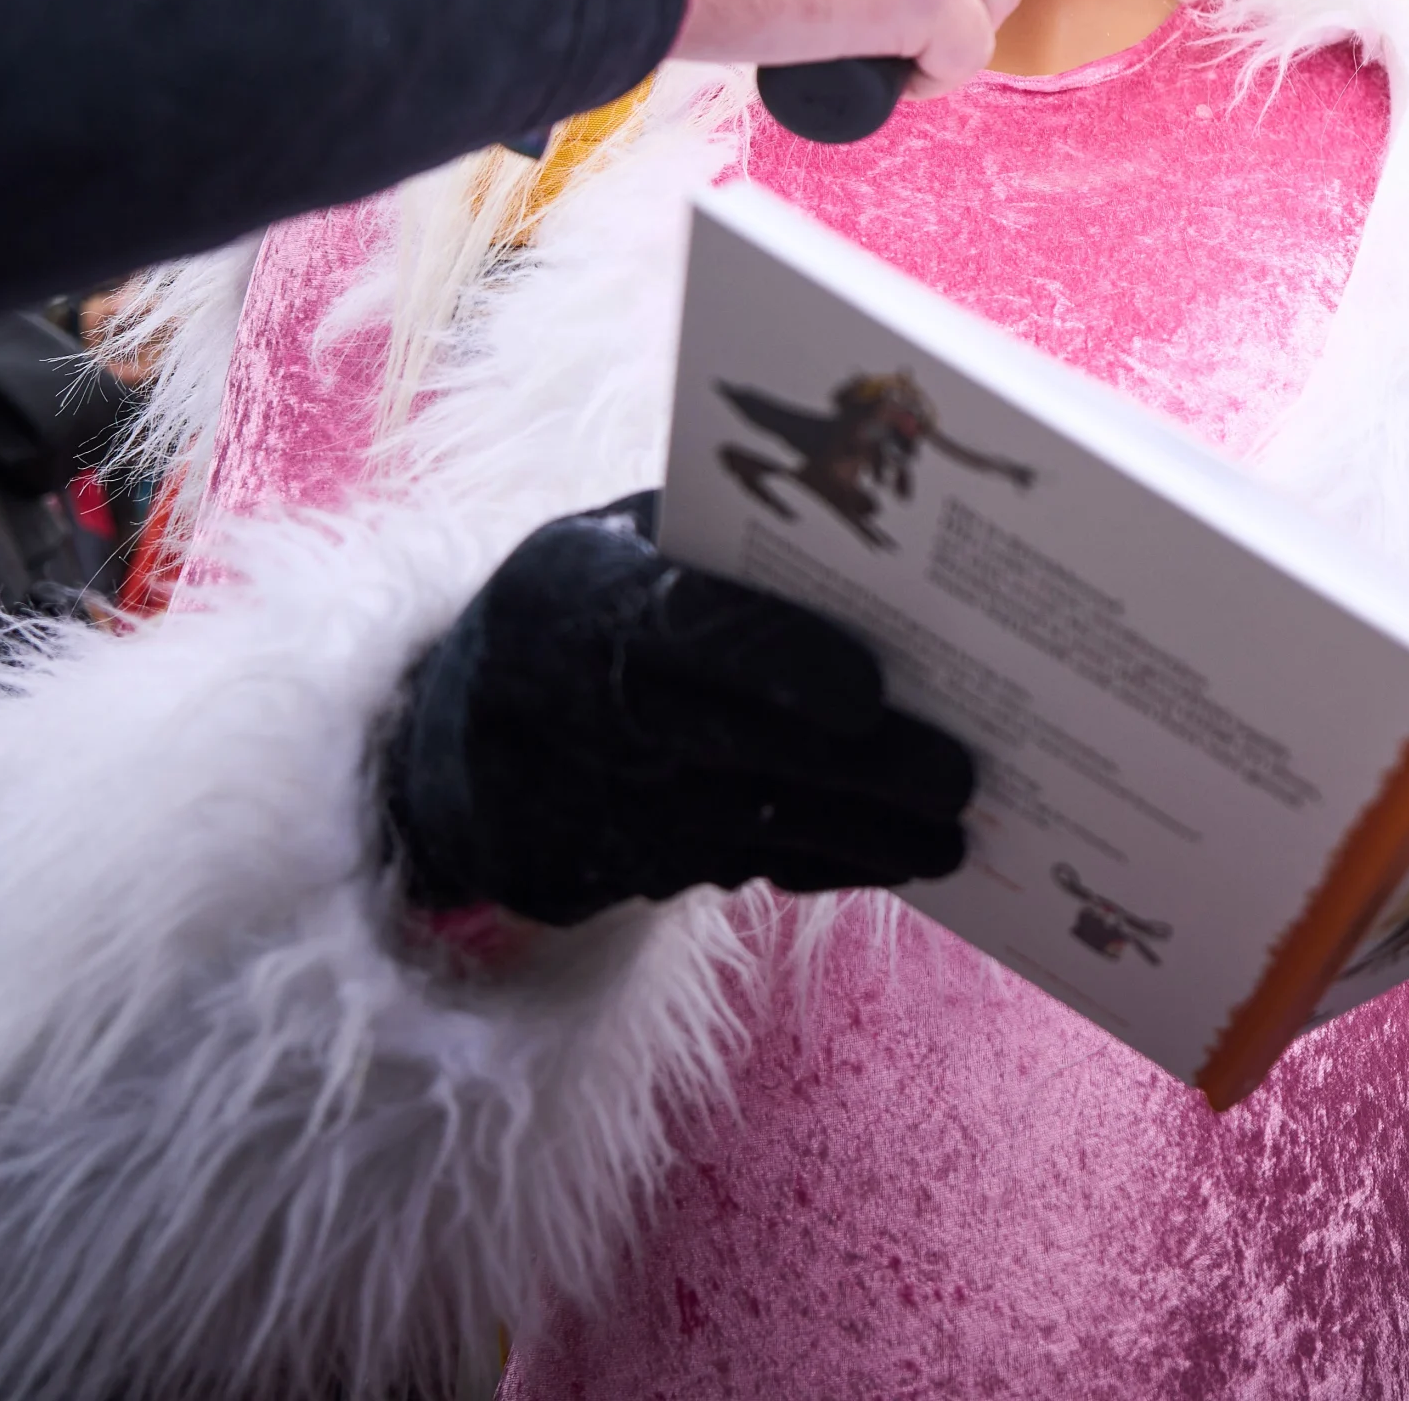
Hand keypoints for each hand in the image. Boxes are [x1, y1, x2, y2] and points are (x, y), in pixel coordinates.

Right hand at [381, 496, 976, 926]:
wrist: (451, 746)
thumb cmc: (575, 609)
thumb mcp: (612, 544)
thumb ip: (717, 539)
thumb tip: (864, 536)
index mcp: (573, 601)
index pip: (681, 629)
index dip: (775, 661)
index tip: (868, 690)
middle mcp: (576, 713)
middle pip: (733, 747)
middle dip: (854, 769)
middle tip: (958, 776)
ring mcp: (593, 806)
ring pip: (748, 830)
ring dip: (860, 838)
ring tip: (955, 833)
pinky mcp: (614, 873)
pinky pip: (738, 871)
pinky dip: (825, 867)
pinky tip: (902, 857)